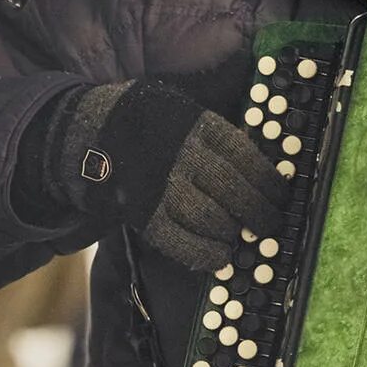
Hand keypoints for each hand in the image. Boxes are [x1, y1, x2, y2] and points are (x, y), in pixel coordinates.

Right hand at [21, 80, 286, 271]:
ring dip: (232, 233)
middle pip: (235, 191)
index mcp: (198, 124)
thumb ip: (216, 136)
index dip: (270, 182)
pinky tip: (218, 256)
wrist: (85, 132)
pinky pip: (180, 241)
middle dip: (259, 214)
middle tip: (267, 224)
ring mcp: (160, 184)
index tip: (281, 196)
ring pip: (211, 218)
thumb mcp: (183, 110)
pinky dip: (205, 253)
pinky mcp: (141, 212)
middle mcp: (182, 153)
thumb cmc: (147, 124)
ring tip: (239, 236)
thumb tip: (262, 169)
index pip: (247, 157)